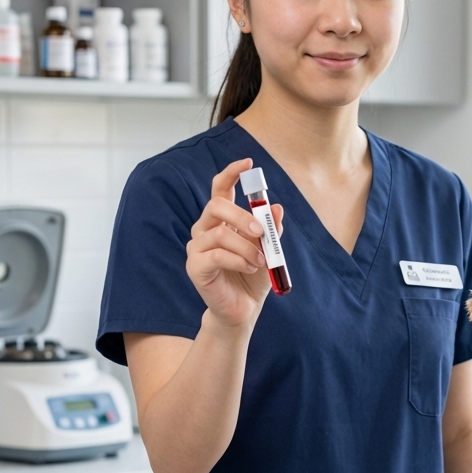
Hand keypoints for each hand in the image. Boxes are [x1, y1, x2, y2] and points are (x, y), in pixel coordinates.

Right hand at [186, 158, 284, 328]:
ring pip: (220, 233)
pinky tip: (250, 267)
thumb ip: (271, 230)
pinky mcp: (195, 267)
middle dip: (243, 216)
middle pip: (217, 205)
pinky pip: (216, 255)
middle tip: (262, 231)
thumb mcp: (269, 250)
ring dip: (246, 247)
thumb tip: (276, 208)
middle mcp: (205, 229)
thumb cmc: (252, 277)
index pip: (220, 188)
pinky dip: (238, 260)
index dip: (232, 173)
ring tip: (261, 260)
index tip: (249, 163)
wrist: (243, 309)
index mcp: (222, 220)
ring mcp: (197, 247)